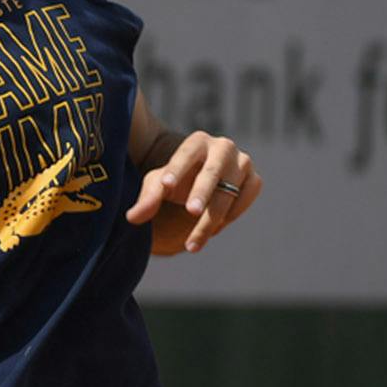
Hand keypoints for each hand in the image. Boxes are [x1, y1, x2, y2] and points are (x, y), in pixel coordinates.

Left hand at [124, 132, 261, 253]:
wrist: (203, 182)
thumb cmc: (177, 179)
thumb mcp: (159, 185)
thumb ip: (147, 199)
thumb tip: (132, 218)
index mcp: (197, 142)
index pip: (186, 154)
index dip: (176, 169)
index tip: (166, 186)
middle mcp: (223, 148)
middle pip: (212, 173)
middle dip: (201, 192)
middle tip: (190, 212)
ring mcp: (242, 163)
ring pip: (228, 193)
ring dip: (210, 220)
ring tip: (191, 244)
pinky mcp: (254, 180)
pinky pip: (244, 200)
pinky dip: (230, 216)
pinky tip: (213, 230)